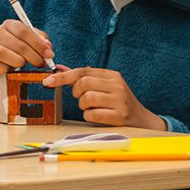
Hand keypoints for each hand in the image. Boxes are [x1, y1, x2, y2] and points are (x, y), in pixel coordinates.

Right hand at [0, 20, 53, 85]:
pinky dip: (5, 69)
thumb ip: (40, 40)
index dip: (38, 43)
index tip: (49, 54)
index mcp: (9, 25)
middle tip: (41, 63)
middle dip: (34, 56)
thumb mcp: (29, 41)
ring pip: (3, 53)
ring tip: (23, 65)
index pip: (24, 30)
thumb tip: (48, 46)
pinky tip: (9, 70)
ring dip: (18, 61)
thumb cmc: (15, 48)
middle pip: (18, 44)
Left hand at [42, 67, 165, 129]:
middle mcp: (117, 85)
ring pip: (86, 99)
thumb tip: (60, 69)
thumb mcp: (106, 87)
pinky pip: (92, 114)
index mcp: (112, 75)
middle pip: (82, 84)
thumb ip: (85, 78)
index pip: (82, 71)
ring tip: (93, 109)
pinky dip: (90, 117)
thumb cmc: (118, 103)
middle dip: (76, 94)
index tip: (47, 81)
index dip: (63, 76)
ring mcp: (119, 100)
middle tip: (82, 99)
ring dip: (84, 107)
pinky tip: (98, 117)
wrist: (142, 120)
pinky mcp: (119, 116)